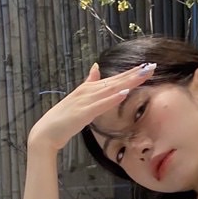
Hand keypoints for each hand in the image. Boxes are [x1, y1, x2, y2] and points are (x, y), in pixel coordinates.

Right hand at [28, 62, 154, 152]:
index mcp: (89, 89)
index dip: (130, 73)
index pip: (114, 79)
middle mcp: (89, 91)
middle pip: (116, 81)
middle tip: (152, 66)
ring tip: (143, 74)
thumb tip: (96, 67)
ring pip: (111, 89)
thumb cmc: (63, 119)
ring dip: (128, 82)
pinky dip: (113, 98)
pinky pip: (101, 105)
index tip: (146, 67)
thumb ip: (88, 84)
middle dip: (134, 74)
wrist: (46, 132)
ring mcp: (86, 101)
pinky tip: (124, 93)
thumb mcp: (79, 99)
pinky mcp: (83, 113)